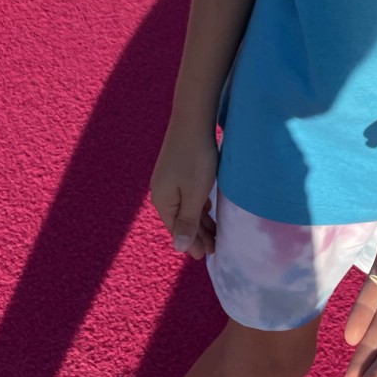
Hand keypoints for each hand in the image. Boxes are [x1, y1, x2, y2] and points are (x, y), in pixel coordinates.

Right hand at [149, 116, 218, 259]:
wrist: (193, 119)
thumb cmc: (196, 158)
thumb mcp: (194, 194)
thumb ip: (187, 221)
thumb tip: (178, 247)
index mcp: (162, 200)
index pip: (177, 230)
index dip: (191, 244)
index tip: (205, 256)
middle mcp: (162, 191)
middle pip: (180, 219)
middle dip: (197, 235)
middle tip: (214, 249)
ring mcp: (169, 178)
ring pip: (185, 206)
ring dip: (200, 221)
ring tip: (215, 234)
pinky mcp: (178, 168)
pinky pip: (188, 194)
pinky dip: (199, 205)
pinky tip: (207, 208)